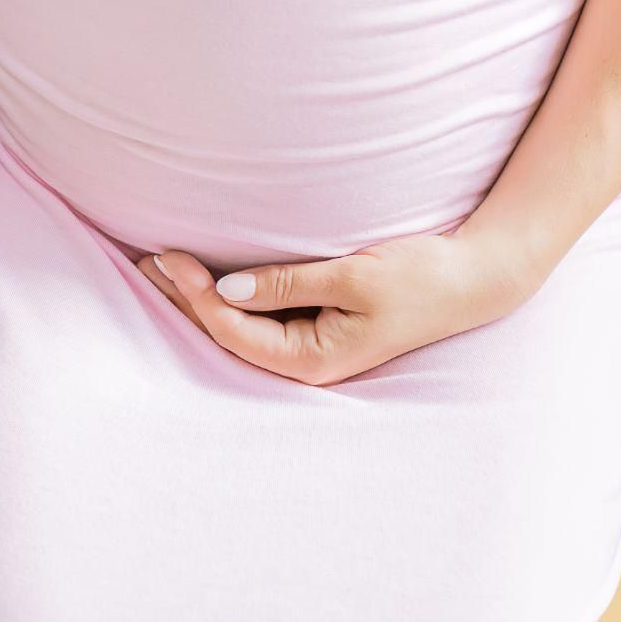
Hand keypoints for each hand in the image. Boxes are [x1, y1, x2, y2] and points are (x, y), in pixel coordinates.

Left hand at [134, 230, 540, 385]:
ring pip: (237, 326)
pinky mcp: (313, 328)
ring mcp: (308, 347)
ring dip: (197, 297)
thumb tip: (227, 289)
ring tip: (156, 267)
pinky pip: (256, 317)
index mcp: (315, 361)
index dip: (196, 296)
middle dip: (184, 298)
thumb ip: (289, 283)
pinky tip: (199, 276)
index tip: (169, 258)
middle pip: (226, 333)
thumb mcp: (355, 276)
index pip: (234, 331)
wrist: (475, 277)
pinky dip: (225, 296)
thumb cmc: (422, 277)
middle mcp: (305, 363)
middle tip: (144, 260)